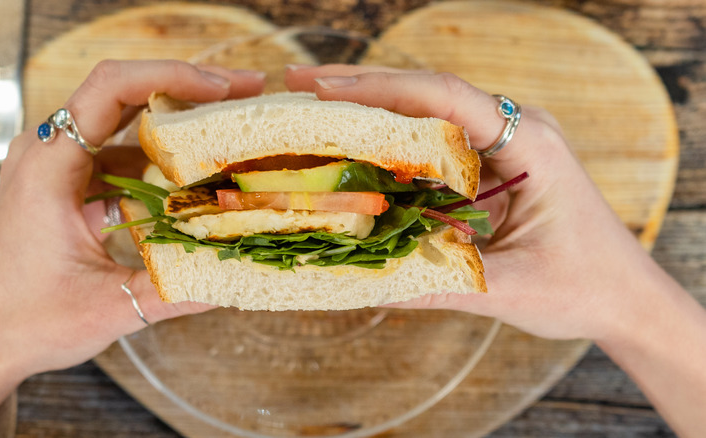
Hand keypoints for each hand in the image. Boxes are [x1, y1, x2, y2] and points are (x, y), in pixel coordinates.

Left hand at [0, 60, 264, 434]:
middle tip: (243, 95)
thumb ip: (175, 291)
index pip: (110, 89)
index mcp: (49, 169)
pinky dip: (157, 160)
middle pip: (123, 93)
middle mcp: (47, 153)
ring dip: (176, 126)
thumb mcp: (109, 308)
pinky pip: (118, 154)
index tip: (221, 88)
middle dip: (187, 90)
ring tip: (227, 132)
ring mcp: (56, 165)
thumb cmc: (27, 322)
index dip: (171, 77)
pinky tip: (192, 176)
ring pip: (124, 123)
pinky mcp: (66, 183)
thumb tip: (235, 271)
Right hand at [285, 65, 667, 340]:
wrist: (626, 299)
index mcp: (528, 143)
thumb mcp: (507, 288)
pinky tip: (354, 147)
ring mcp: (504, 143)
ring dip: (372, 110)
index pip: (443, 97)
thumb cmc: (583, 288)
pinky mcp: (492, 164)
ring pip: (428, 114)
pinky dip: (392, 141)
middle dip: (361, 87)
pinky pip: (436, 143)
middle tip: (298, 87)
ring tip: (313, 110)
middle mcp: (515, 130)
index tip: (321, 88)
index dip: (378, 88)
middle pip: (428, 94)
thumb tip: (361, 283)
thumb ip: (435, 282)